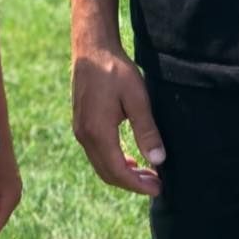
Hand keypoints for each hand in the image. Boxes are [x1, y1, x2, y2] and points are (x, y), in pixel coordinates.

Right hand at [71, 47, 164, 195]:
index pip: (118, 171)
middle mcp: (85, 136)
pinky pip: (97, 154)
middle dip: (132, 183)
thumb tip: (158, 160)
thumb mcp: (137, 99)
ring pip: (101, 165)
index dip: (138, 185)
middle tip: (156, 185)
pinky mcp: (81, 124)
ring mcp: (80, 131)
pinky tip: (130, 159)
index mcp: (98, 132)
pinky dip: (114, 162)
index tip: (158, 188)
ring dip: (123, 174)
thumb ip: (147, 131)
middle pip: (108, 173)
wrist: (91, 49)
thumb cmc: (115, 71)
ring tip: (146, 174)